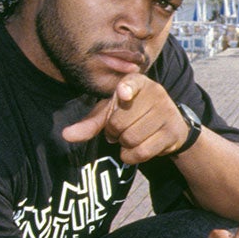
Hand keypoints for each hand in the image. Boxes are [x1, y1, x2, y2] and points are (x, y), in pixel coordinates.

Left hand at [61, 75, 192, 162]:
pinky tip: (135, 149)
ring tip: (130, 137)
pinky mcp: (173, 132)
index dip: (125, 89)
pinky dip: (132, 156)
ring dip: (124, 145)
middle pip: (120, 122)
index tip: (123, 93)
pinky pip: (143, 151)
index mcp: (138, 81)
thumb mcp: (112, 113)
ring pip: (131, 139)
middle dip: (114, 132)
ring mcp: (166, 112)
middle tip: (120, 130)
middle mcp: (155, 92)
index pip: (131, 83)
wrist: (170, 125)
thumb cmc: (134, 114)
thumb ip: (90, 123)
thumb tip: (66, 135)